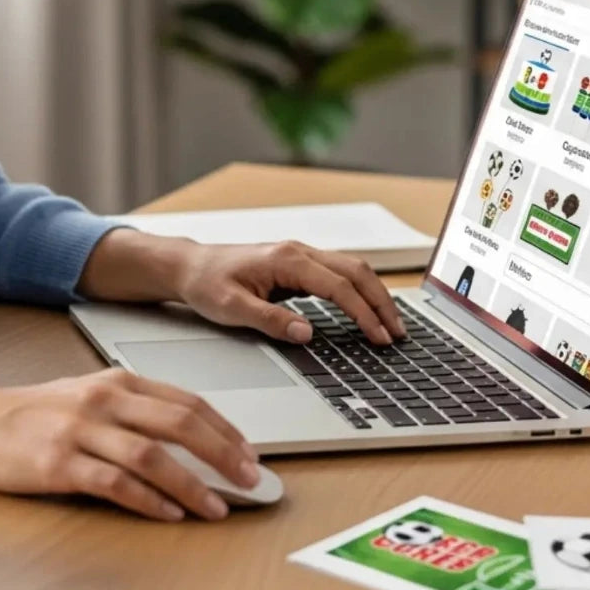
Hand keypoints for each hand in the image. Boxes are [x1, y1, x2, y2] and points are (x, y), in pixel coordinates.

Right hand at [0, 371, 259, 521]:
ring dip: (192, 484)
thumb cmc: (36, 413)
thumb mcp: (90, 396)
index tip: (248, 452)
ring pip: (152, 456)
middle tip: (249, 478)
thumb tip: (189, 436)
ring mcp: (82, 431)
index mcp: (117, 382)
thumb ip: (135, 409)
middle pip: (179, 423)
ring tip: (217, 506)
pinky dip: (149, 501)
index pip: (186, 401)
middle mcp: (104, 401)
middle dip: (222, 452)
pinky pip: (115, 484)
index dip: (223, 428)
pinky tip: (170, 513)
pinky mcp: (61, 464)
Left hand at [172, 240, 406, 344]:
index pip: (339, 286)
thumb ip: (270, 320)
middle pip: (356, 271)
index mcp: (287, 259)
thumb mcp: (232, 308)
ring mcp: (301, 256)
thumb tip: (306, 333)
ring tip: (390, 326)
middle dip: (381, 302)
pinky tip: (367, 311)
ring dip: (374, 295)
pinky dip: (360, 292)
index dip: (363, 313)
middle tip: (398, 334)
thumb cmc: (208, 284)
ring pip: (352, 269)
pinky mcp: (299, 266)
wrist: (191, 267)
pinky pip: (339, 275)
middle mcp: (299, 252)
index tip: (380, 336)